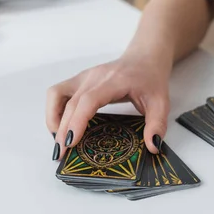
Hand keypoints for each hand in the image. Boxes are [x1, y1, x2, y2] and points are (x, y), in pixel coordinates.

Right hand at [46, 51, 171, 159]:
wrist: (144, 58)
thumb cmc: (150, 79)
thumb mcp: (161, 102)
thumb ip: (157, 125)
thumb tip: (152, 147)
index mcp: (113, 81)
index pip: (88, 100)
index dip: (77, 121)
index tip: (70, 142)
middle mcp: (93, 77)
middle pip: (70, 103)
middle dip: (62, 130)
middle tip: (61, 155)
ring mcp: (83, 77)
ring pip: (56, 95)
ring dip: (53, 118)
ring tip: (59, 141)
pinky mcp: (78, 81)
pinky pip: (57, 93)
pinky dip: (54, 110)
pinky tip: (60, 126)